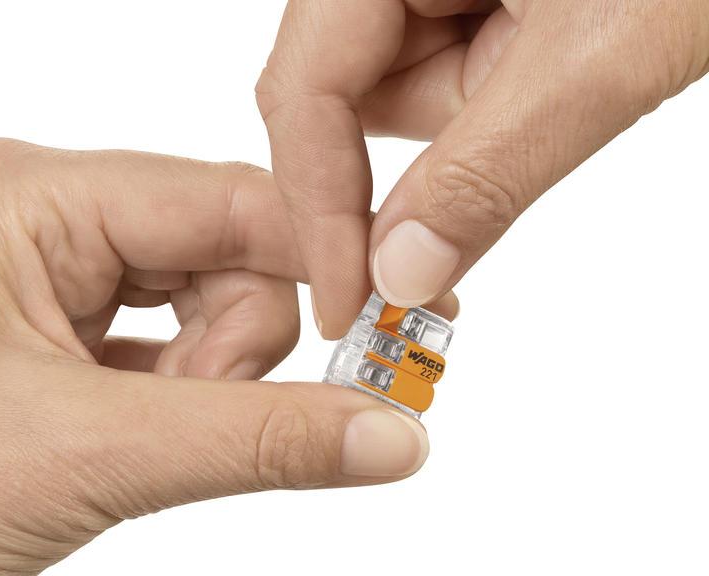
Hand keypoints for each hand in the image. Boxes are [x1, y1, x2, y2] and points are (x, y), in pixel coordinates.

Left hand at [0, 139, 443, 573]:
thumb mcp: (90, 457)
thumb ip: (255, 441)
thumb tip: (390, 433)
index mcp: (40, 199)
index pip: (234, 202)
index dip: (325, 264)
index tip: (394, 324)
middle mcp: (57, 213)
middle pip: (233, 255)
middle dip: (242, 350)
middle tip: (213, 415)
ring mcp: (68, 265)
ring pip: (218, 301)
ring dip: (217, 379)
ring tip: (152, 434)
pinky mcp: (81, 319)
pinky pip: (187, 338)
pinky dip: (198, 388)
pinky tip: (156, 422)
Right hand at [257, 0, 708, 337]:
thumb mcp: (597, 56)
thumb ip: (487, 172)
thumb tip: (402, 273)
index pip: (305, 90)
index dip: (317, 208)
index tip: (348, 303)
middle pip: (339, 101)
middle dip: (387, 183)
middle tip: (405, 271)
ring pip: (401, 100)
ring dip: (461, 145)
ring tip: (561, 91)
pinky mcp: (472, 7)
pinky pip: (448, 86)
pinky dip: (486, 128)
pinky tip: (546, 98)